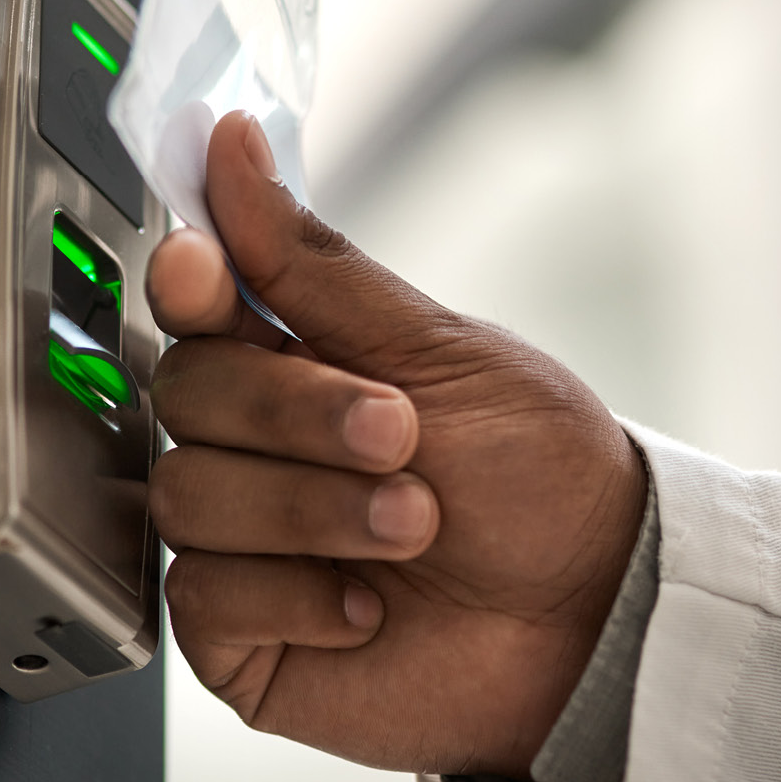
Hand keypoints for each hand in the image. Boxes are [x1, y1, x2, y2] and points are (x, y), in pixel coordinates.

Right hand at [146, 111, 645, 777]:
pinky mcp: (241, 633)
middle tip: (399, 435)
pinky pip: (202, 597)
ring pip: (190, 495)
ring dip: (311, 509)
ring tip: (412, 527)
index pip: (197, 301)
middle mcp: (258, 445)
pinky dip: (297, 595)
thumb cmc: (538, 476)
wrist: (594, 612)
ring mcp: (244, 539)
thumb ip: (316, 265)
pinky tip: (368, 606)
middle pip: (186, 393)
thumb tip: (234, 148)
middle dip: (297, 414)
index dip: (191, 282)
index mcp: (299, 359)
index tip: (206, 269)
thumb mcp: (441, 350)